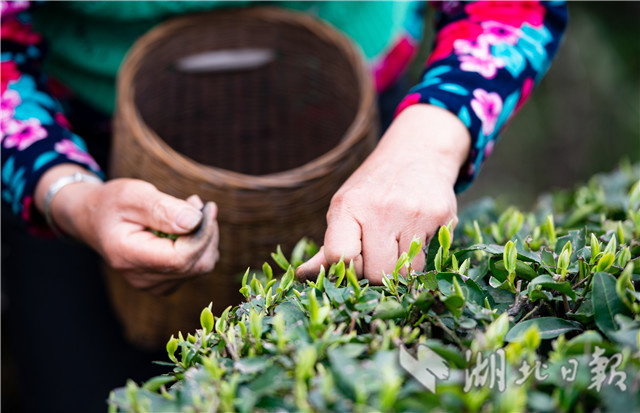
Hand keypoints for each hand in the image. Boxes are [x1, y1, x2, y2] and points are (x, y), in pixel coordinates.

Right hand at [35, 166, 218, 294]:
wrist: (94, 220)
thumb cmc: (112, 203)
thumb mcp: (133, 195)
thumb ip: (163, 208)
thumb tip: (194, 221)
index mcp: (129, 257)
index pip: (182, 258)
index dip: (203, 234)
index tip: (208, 208)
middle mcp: (142, 278)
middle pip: (197, 265)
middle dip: (207, 233)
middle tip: (198, 204)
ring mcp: (153, 285)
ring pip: (200, 266)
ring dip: (204, 237)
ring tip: (188, 210)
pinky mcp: (164, 283)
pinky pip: (195, 267)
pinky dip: (198, 245)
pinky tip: (185, 227)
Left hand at [296, 104, 470, 283]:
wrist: (418, 152)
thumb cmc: (373, 190)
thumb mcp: (345, 209)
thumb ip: (328, 247)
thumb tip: (301, 277)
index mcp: (348, 206)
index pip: (340, 257)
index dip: (348, 268)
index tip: (355, 259)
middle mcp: (380, 208)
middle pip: (376, 274)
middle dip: (376, 271)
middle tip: (380, 250)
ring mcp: (413, 212)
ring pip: (405, 274)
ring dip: (401, 267)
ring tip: (399, 241)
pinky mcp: (441, 216)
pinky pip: (429, 260)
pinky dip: (421, 255)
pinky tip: (417, 232)